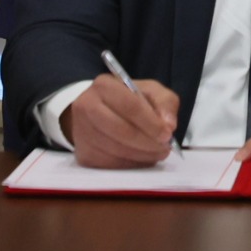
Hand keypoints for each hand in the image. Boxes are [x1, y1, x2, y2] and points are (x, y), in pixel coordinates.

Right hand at [64, 76, 179, 167]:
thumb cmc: (127, 100)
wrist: (97, 111)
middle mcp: (86, 106)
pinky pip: (110, 164)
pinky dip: (130, 164)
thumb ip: (164, 103)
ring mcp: (81, 132)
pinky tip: (141, 158)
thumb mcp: (149, 91)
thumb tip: (169, 125)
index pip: (130, 106)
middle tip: (165, 148)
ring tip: (157, 153)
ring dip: (141, 155)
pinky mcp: (83, 154)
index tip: (167, 134)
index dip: (151, 123)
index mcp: (104, 86)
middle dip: (147, 142)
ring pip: (115, 150)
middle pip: (120, 130)